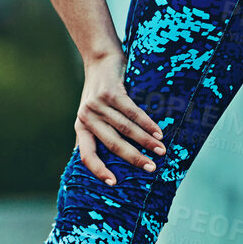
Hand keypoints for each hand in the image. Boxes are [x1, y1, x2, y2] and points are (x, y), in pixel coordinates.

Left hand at [75, 49, 164, 184]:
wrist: (100, 60)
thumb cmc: (100, 94)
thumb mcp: (93, 115)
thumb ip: (98, 135)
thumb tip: (108, 163)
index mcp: (81, 127)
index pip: (86, 155)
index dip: (99, 170)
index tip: (114, 184)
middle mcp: (86, 117)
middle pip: (113, 144)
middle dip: (134, 158)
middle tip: (152, 169)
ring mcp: (97, 104)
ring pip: (125, 129)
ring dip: (146, 141)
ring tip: (161, 150)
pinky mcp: (110, 92)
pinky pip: (132, 112)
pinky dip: (147, 124)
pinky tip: (158, 132)